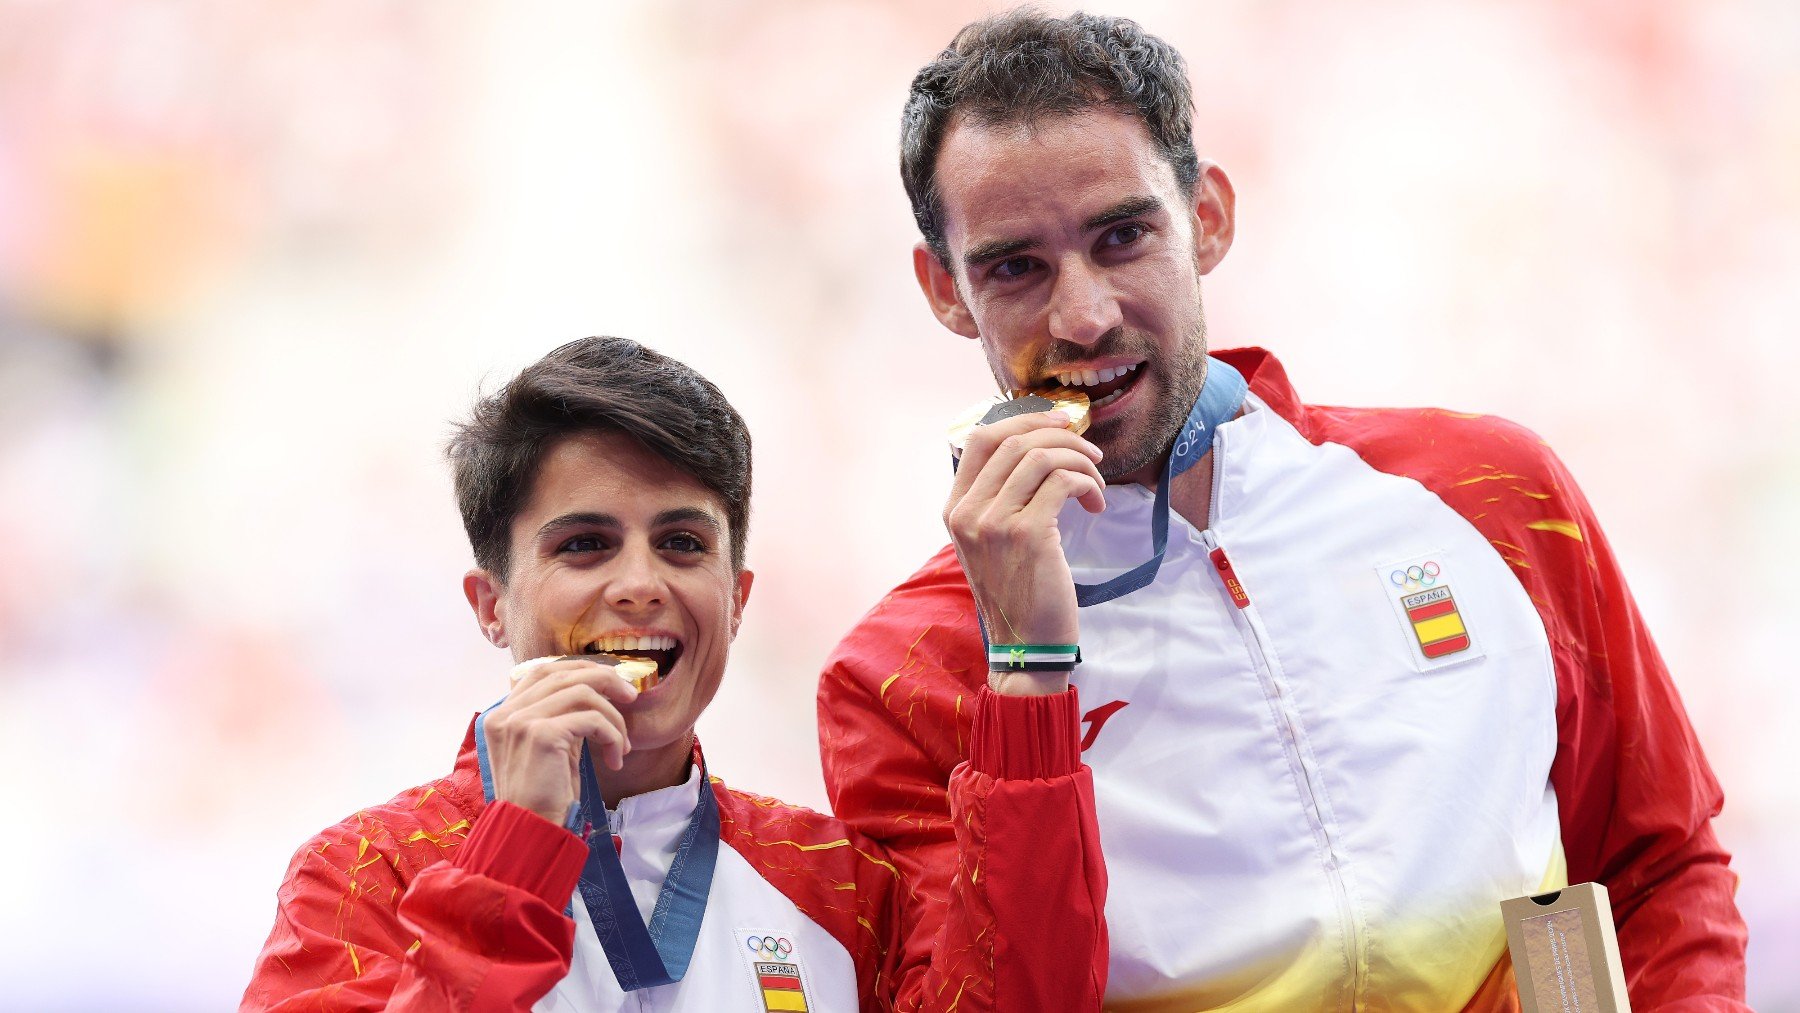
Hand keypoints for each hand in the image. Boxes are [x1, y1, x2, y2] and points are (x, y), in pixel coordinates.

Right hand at [482, 657, 639, 825]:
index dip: (578, 668)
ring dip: (613, 717)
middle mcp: (506, 714)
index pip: (542, 671)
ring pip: (583, 692)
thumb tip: (597, 690)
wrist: (531, 831)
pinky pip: (592, 719)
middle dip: (604, 680)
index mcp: (502, 715)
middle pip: (563, 674)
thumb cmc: (545, 795)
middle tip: (630, 696)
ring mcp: (521, 722)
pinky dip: (612, 735)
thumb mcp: (550, 747)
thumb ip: (561, 717)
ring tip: (622, 745)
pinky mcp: (542, 735)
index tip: (608, 680)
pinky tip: (615, 759)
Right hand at [945, 410, 1104, 695]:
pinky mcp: (1028, 534)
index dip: (1023, 419)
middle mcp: (968, 512)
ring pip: (1040, 456)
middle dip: (1061, 436)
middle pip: (1013, 440)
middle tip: (1091, 452)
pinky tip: (1095, 503)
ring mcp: (994, 523)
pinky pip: (1062, 481)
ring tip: (1097, 484)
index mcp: (955, 509)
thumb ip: (997, 500)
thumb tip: (1035, 451)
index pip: (979, 438)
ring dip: (1080, 461)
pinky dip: (1086, 483)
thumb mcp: (990, 543)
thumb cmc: (1017, 593)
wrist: (1026, 646)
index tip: (1061, 422)